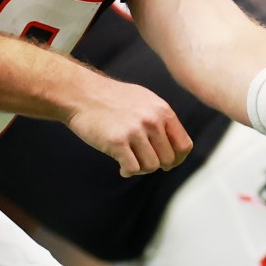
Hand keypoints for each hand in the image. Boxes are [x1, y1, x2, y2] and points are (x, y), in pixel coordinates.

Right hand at [66, 78, 190, 175]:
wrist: (81, 94)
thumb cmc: (111, 99)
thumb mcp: (144, 101)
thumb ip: (161, 120)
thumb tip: (176, 148)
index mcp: (162, 111)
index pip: (184, 145)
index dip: (177, 159)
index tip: (166, 163)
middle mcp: (152, 120)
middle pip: (168, 159)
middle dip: (156, 165)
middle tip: (141, 161)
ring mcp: (135, 131)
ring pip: (151, 166)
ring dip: (141, 169)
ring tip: (129, 161)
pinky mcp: (117, 141)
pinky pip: (133, 169)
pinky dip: (127, 172)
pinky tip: (121, 167)